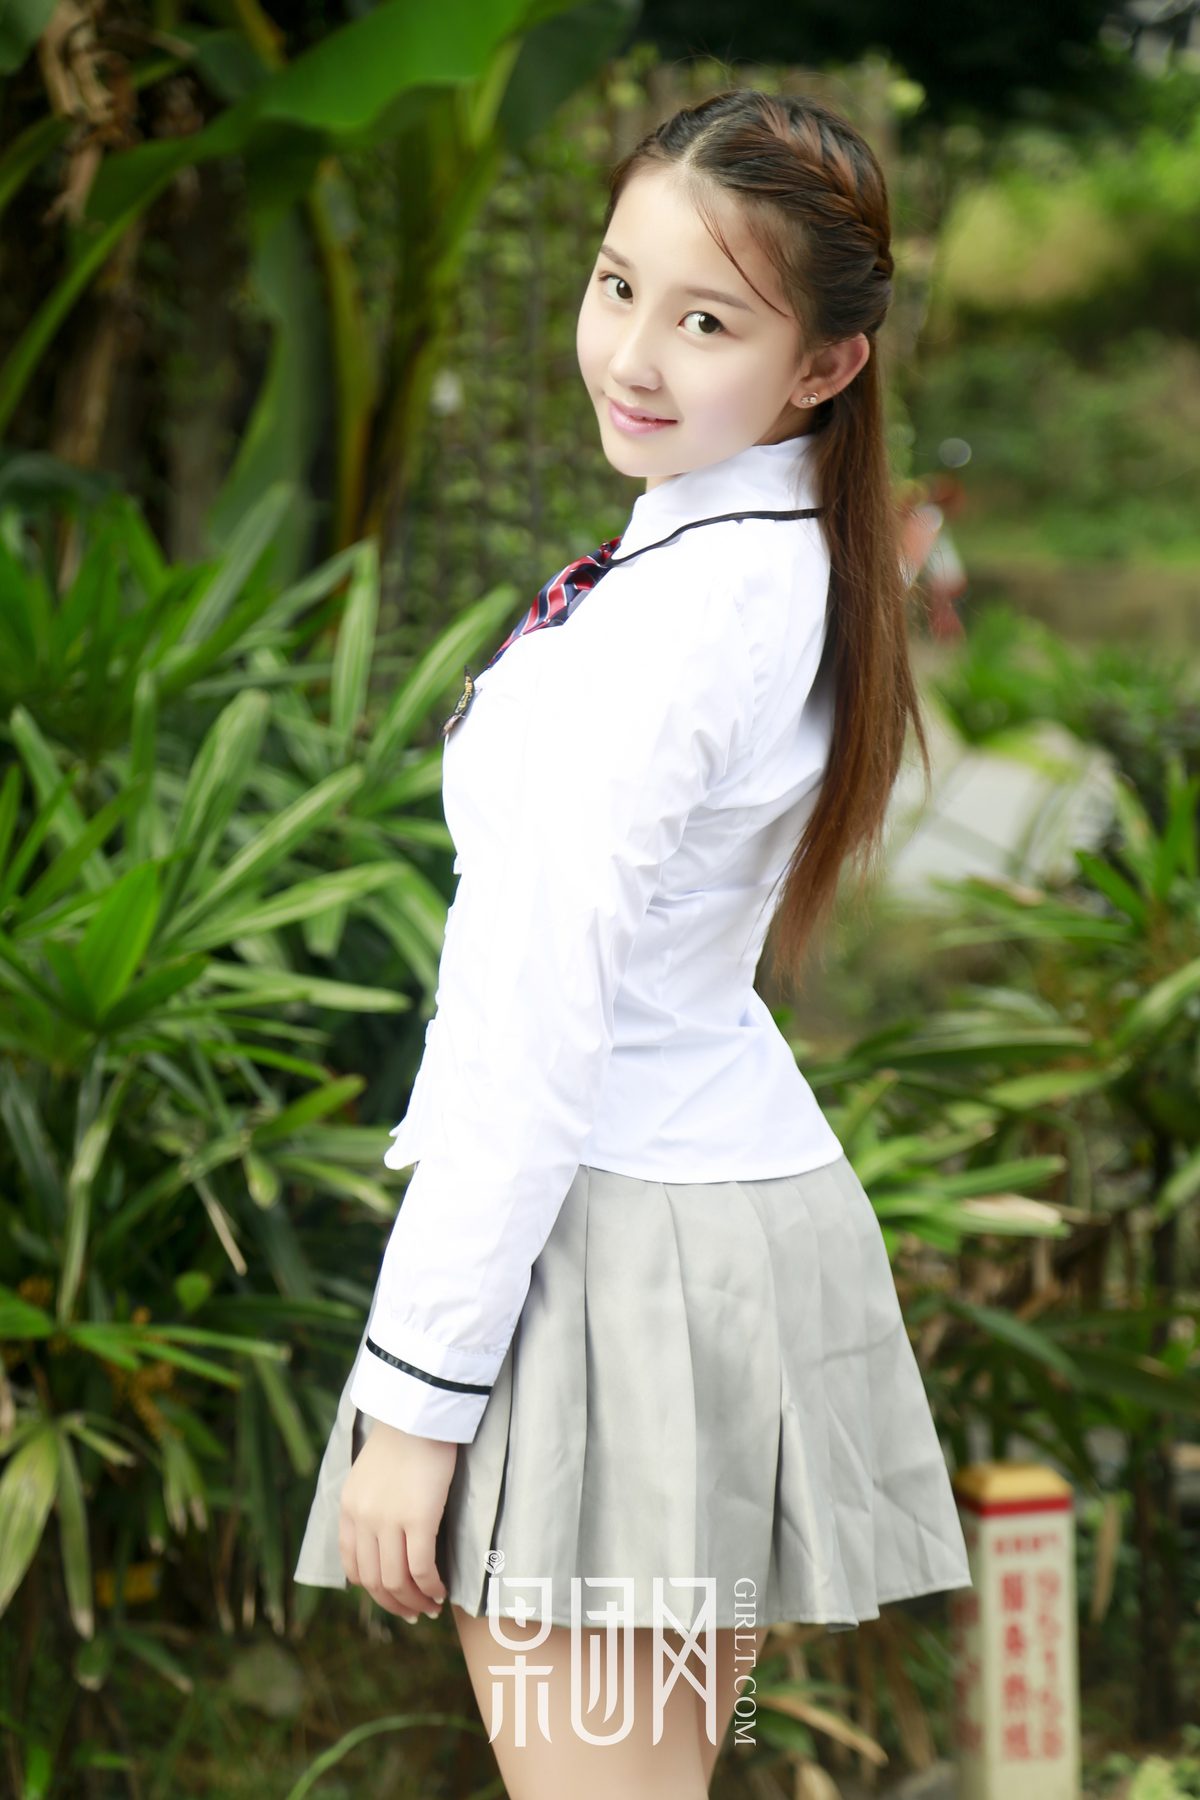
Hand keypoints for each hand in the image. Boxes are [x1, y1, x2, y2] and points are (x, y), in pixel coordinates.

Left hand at [339, 1417, 457, 1621]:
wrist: (419, 1409)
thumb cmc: (404, 1436)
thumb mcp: (370, 1473)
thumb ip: (370, 1505)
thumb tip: (382, 1540)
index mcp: (349, 1508)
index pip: (353, 1566)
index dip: (372, 1590)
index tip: (392, 1597)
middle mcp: (363, 1519)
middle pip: (374, 1581)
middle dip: (394, 1604)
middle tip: (415, 1612)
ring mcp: (388, 1520)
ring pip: (397, 1580)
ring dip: (414, 1601)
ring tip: (431, 1606)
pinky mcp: (419, 1518)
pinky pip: (422, 1568)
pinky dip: (431, 1587)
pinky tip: (442, 1591)